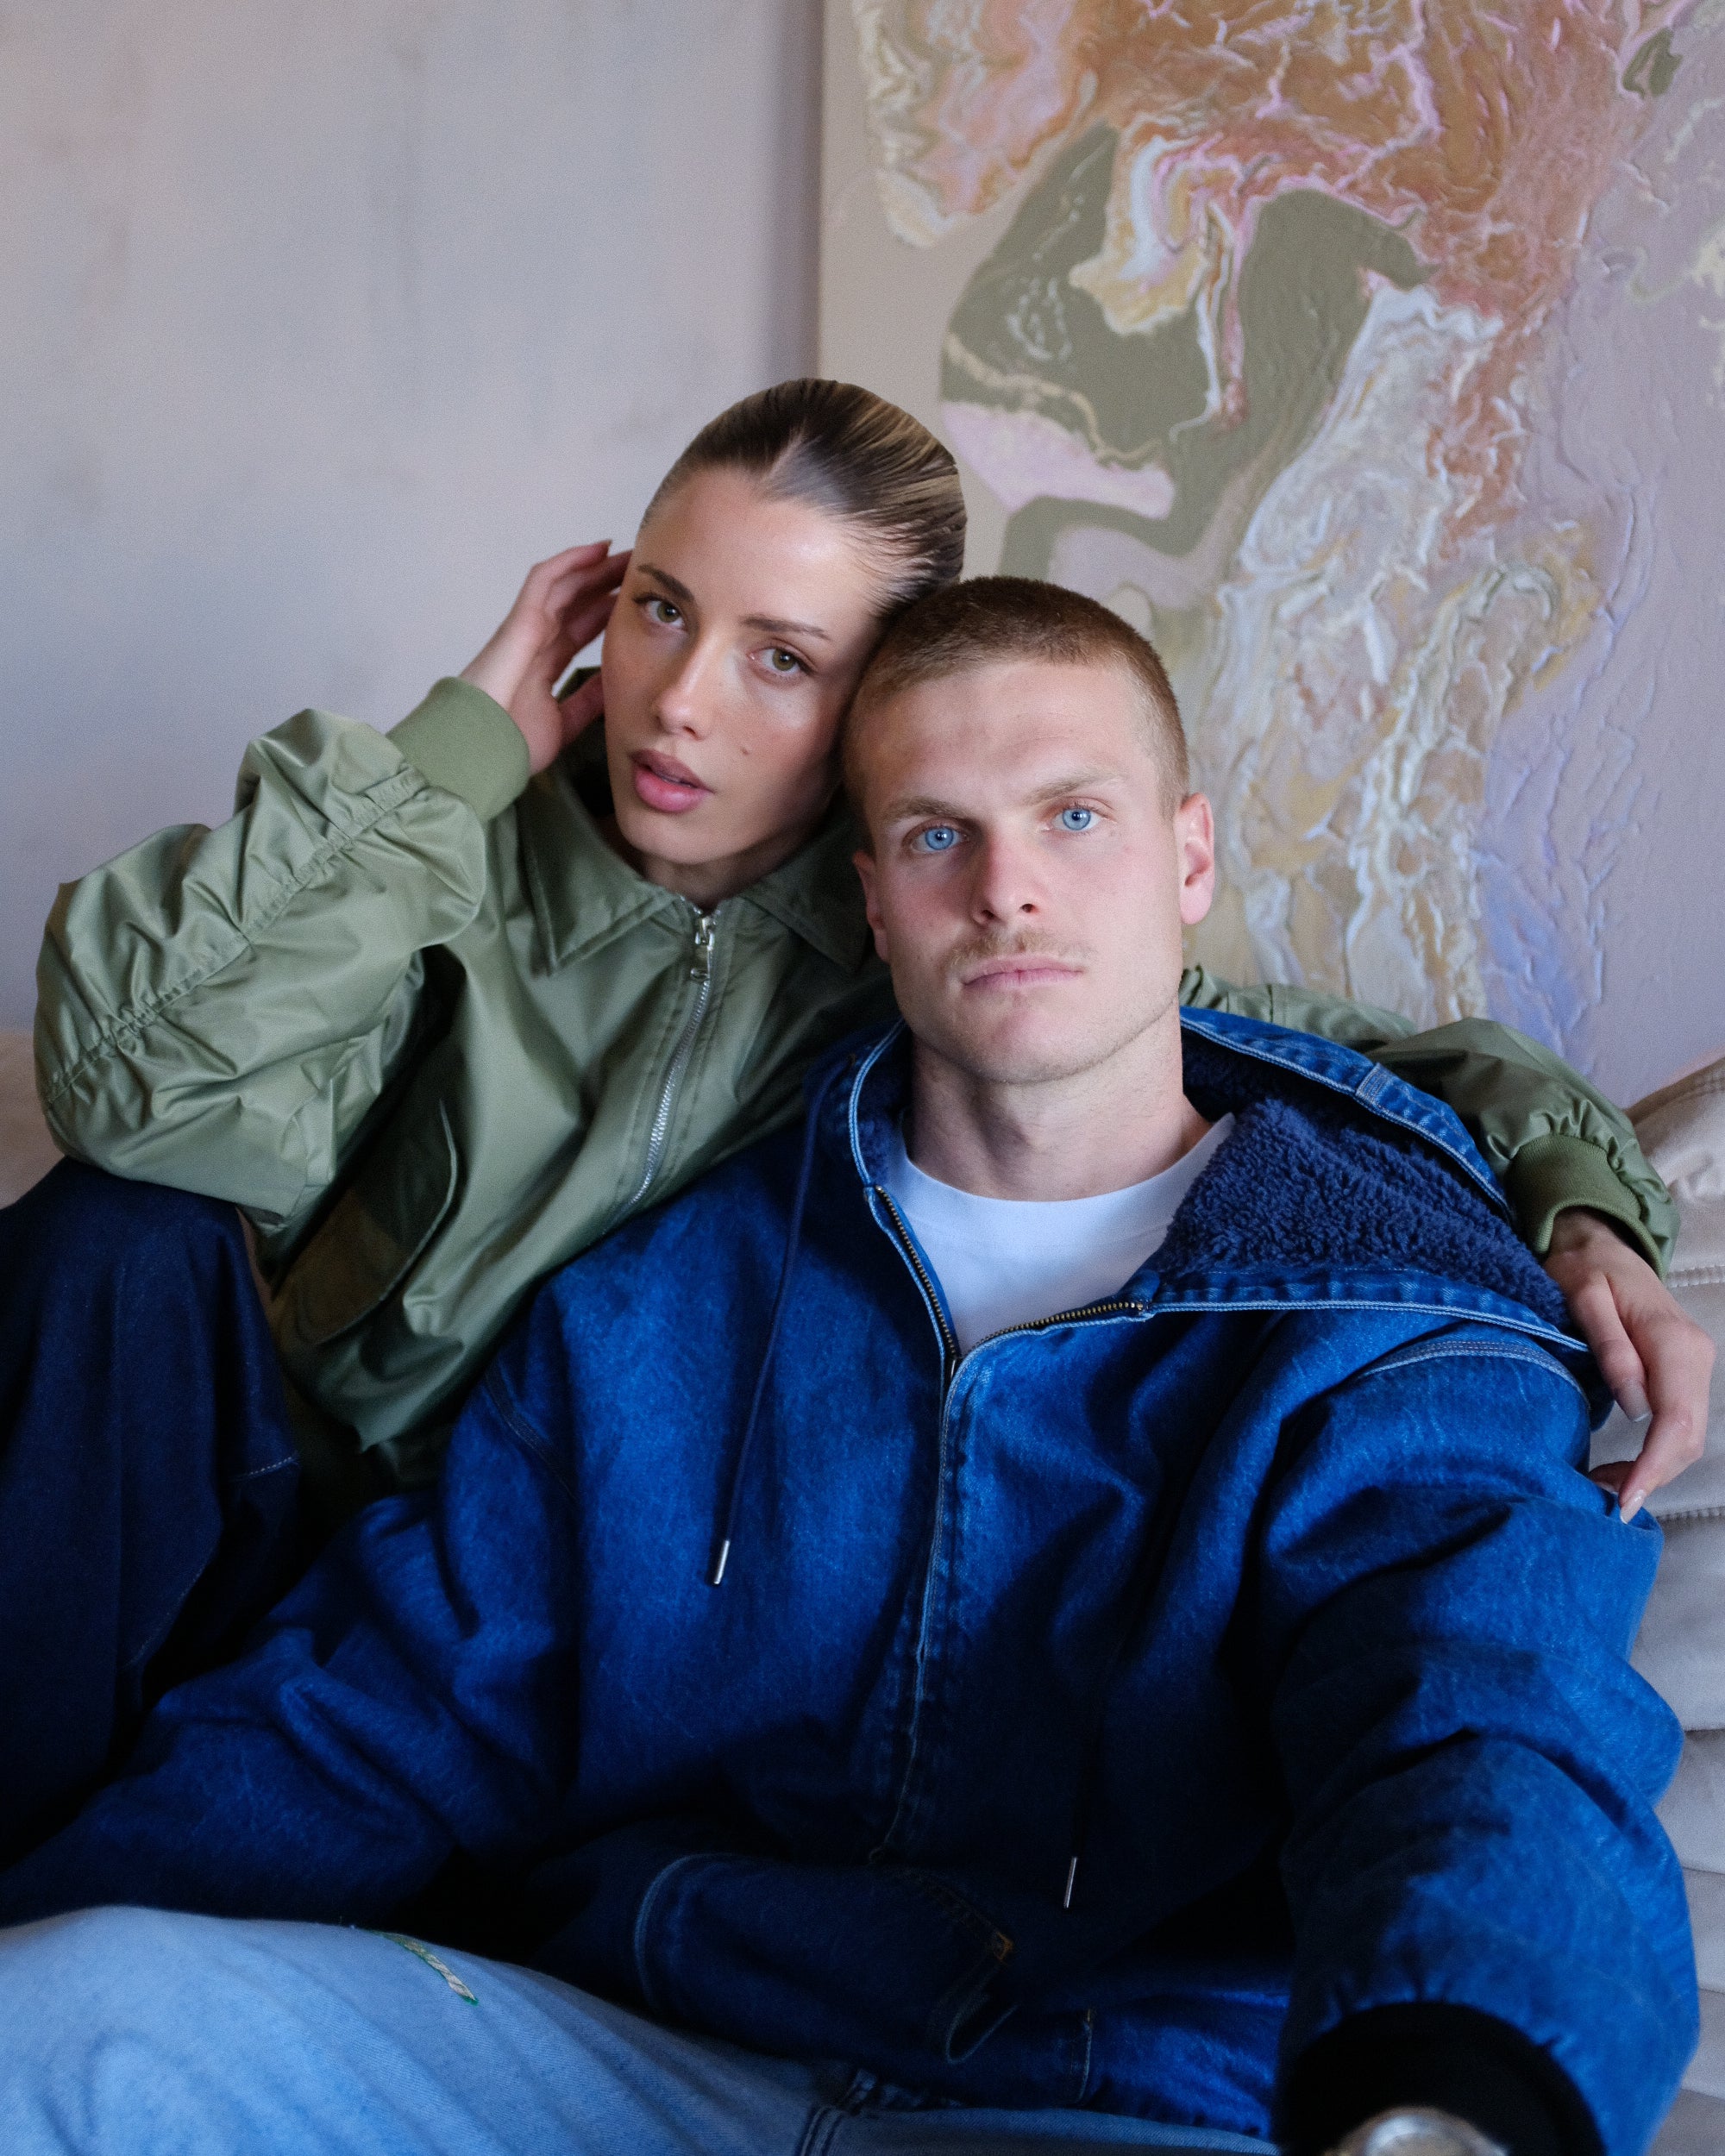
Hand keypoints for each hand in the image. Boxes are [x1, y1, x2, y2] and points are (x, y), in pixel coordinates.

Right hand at [459, 543, 628, 773]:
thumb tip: (613, 684)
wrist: (482, 749)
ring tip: (626, 555)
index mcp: (542, 668)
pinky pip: (544, 581)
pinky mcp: (520, 621)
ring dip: (595, 568)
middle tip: (640, 572)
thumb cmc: (511, 744)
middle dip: (606, 586)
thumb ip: (586, 702)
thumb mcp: (565, 722)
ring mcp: (525, 630)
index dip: (606, 614)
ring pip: (564, 587)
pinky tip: (597, 550)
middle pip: (576, 605)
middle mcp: (534, 644)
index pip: (580, 632)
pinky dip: (570, 562)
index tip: (637, 604)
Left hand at [1544, 1208, 1714, 1518]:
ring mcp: (1694, 1366)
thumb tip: (1635, 1406)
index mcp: (1673, 1341)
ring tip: (1607, 1491)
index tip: (1624, 1499)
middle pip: (1689, 1437)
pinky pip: (1679, 1424)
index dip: (1654, 1465)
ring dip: (1655, 1470)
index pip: (1676, 1419)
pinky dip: (1657, 1454)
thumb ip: (1609, 1347)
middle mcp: (1695, 1357)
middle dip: (1653, 1476)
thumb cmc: (1582, 1267)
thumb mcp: (1582, 1296)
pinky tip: (1624, 1469)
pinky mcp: (1682, 1373)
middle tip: (1605, 1503)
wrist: (1599, 1244)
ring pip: (1688, 1436)